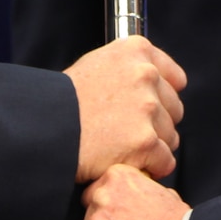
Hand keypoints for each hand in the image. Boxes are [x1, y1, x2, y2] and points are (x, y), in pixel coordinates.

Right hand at [65, 35, 186, 181]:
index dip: (162, 98)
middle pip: (174, 109)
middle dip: (157, 124)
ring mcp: (147, 107)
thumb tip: (156, 80)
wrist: (45, 128)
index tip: (148, 110)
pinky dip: (150, 168)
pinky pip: (165, 161)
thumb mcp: (97, 65)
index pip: (175, 79)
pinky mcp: (145, 140)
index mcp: (136, 51)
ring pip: (170, 137)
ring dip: (152, 148)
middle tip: (127, 132)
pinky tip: (127, 162)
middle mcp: (146, 74)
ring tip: (122, 148)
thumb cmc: (64, 101)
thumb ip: (129, 69)